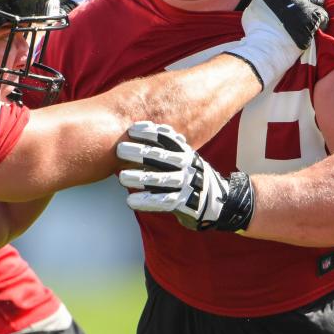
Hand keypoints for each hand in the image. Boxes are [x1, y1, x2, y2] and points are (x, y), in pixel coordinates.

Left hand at [116, 121, 253, 231]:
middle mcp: (186, 165)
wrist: (213, 200)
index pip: (165, 138)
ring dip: (140, 178)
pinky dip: (146, 201)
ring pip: (160, 180)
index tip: (131, 130)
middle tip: (119, 149)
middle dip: (139, 152)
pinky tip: (130, 200)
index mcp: (183, 151)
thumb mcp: (180, 157)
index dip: (148, 132)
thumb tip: (136, 131)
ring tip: (122, 177)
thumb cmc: (186, 175)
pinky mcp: (183, 203)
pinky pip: (163, 201)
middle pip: (160, 157)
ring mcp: (185, 184)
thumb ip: (162, 147)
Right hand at [225, 0, 328, 88]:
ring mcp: (300, 2)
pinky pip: (323, 14)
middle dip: (305, 1)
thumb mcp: (252, 9)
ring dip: (315, 8)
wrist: (264, 48)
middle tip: (303, 14)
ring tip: (312, 20)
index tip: (295, 0)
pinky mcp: (312, 15)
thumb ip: (262, 0)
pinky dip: (322, 21)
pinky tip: (319, 27)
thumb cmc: (256, 33)